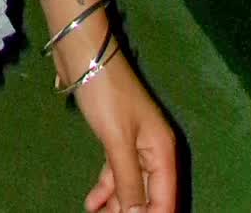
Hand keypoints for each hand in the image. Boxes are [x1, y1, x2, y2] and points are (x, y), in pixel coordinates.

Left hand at [72, 53, 176, 212]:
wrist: (84, 53)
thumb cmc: (105, 93)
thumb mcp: (117, 140)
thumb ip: (129, 181)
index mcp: (163, 151)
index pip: (166, 199)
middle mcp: (154, 151)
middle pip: (150, 196)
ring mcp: (135, 145)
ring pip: (131, 186)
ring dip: (116, 205)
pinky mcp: (117, 139)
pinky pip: (117, 173)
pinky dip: (106, 189)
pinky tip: (91, 203)